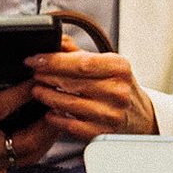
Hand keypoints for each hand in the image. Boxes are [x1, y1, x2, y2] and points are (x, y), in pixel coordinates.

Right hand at [0, 67, 58, 172]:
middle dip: (48, 118)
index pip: (2, 108)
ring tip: (59, 112)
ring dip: (48, 134)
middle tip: (60, 97)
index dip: (24, 91)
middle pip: (28, 137)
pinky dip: (39, 146)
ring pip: (30, 152)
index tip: (39, 77)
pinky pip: (23, 160)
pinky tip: (45, 131)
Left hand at [26, 38, 156, 140]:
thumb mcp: (106, 64)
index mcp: (119, 68)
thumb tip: (54, 40)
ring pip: (67, 104)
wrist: (139, 115)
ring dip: (47, 96)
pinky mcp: (102, 132)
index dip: (53, 61)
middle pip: (71, 82)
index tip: (34, 60)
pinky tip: (49, 111)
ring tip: (37, 90)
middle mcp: (118, 91)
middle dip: (46, 76)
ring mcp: (111, 114)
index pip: (80, 63)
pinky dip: (55, 118)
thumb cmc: (117, 86)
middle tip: (33, 73)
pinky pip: (70, 126)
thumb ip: (78, 52)